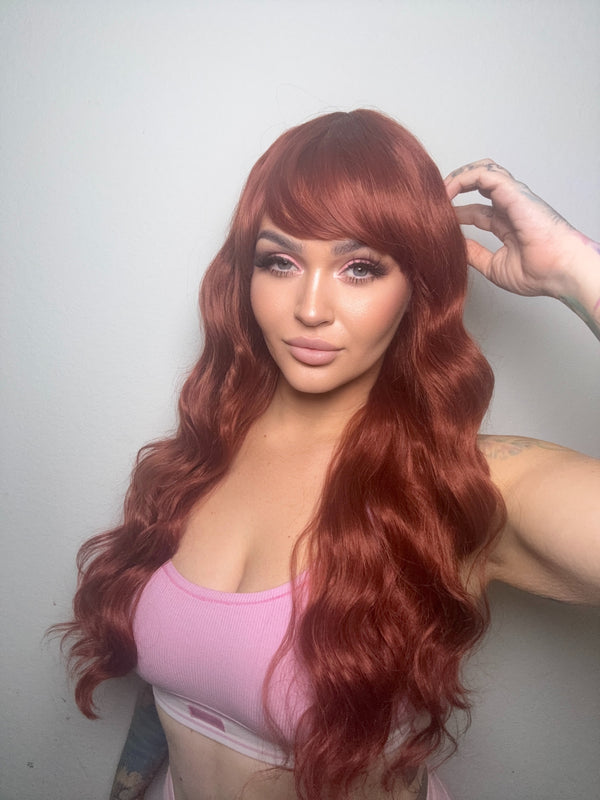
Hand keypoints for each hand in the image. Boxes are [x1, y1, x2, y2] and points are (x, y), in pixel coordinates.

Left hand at [444, 159, 589, 297]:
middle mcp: (510, 206)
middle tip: (434, 200)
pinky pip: (483, 174)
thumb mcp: (493, 266)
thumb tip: (455, 247)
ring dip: (457, 178)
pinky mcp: (513, 192)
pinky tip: (448, 193)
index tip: (436, 220)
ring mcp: (512, 196)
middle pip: (478, 184)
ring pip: (481, 171)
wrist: (558, 271)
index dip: (456, 212)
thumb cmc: (538, 272)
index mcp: (508, 223)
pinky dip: (463, 179)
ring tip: (439, 192)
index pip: (477, 210)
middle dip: (455, 187)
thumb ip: (474, 254)